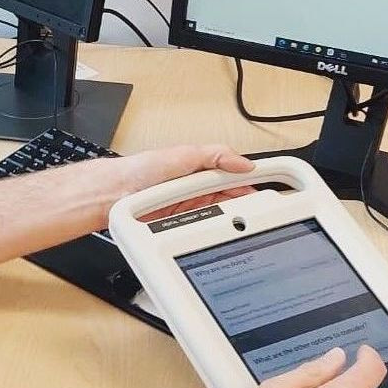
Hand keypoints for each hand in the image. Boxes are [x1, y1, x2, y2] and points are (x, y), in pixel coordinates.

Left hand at [116, 144, 256, 220]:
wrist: (114, 193)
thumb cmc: (141, 170)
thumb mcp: (182, 155)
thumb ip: (214, 155)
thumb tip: (244, 163)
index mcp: (201, 168)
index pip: (235, 175)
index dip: (252, 181)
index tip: (273, 186)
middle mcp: (197, 187)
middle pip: (232, 197)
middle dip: (247, 204)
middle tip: (263, 212)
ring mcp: (190, 207)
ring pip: (221, 214)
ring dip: (232, 219)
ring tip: (247, 223)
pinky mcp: (181, 224)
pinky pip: (205, 228)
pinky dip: (215, 231)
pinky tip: (223, 233)